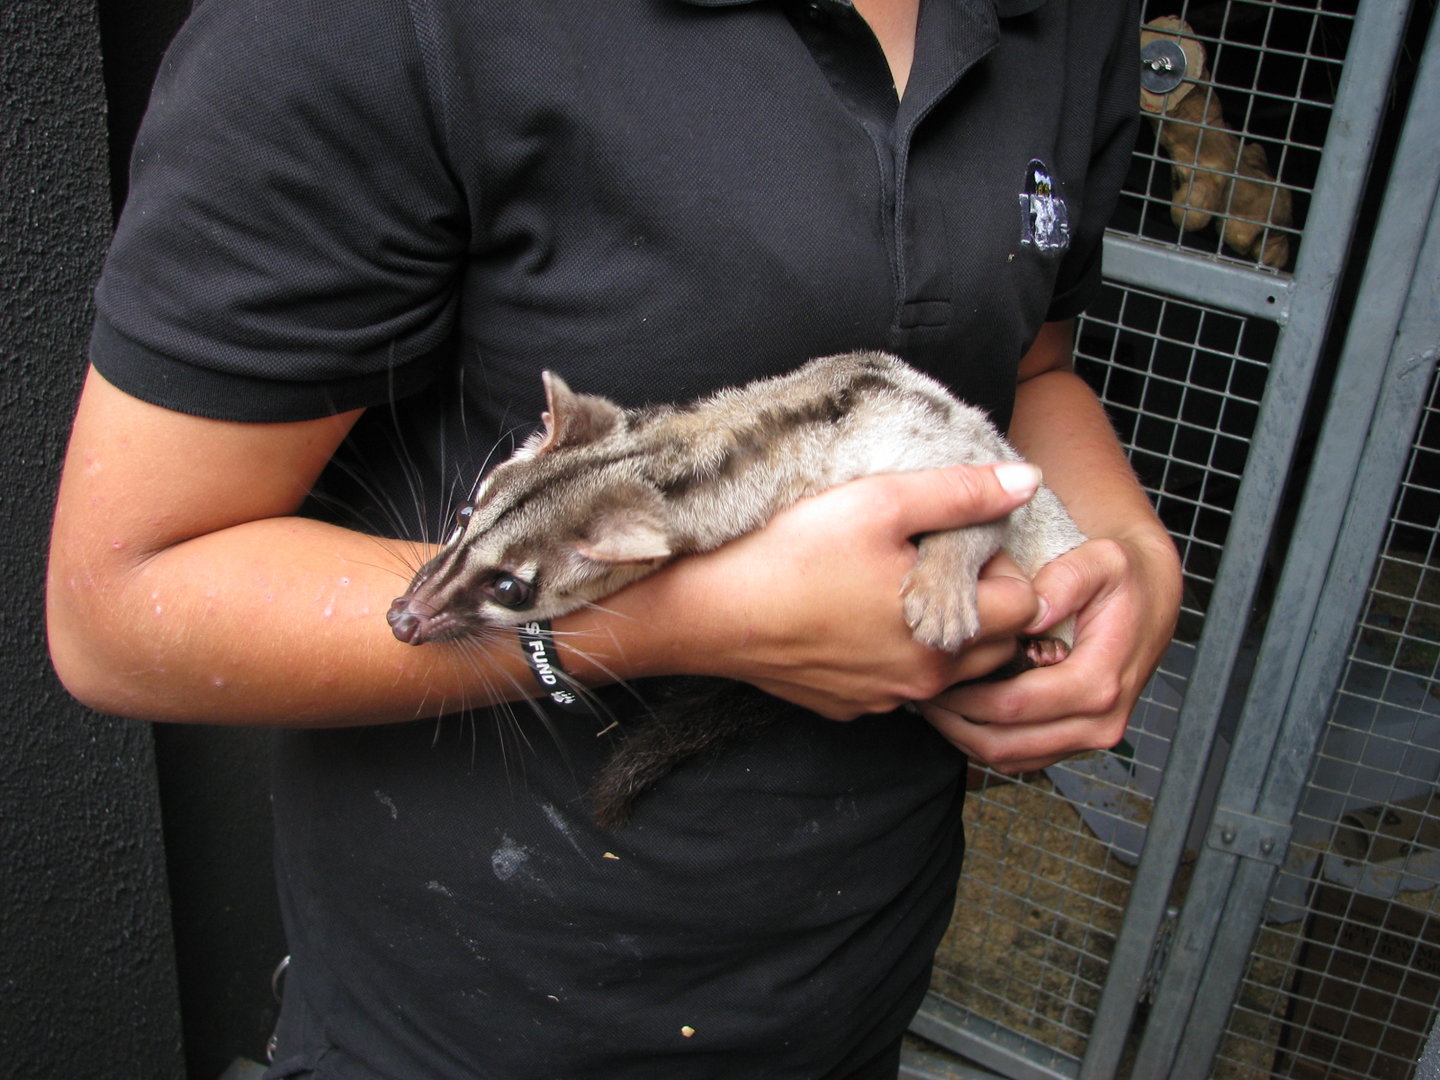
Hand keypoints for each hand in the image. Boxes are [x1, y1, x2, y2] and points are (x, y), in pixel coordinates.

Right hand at [615, 463, 1047, 719]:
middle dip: (978, 599)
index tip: (955, 537)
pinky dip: (889, 651)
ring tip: (891, 583)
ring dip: (936, 628)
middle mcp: (923, 681)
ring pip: (943, 665)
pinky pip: (892, 680)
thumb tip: (1028, 483)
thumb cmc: (791, 553)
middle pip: (992, 641)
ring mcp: (882, 699)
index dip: (999, 562)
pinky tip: (850, 614)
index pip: (1024, 603)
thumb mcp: (882, 502)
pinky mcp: (844, 705)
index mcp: (946, 635)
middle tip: (928, 555)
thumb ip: (962, 494)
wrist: (705, 612)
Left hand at [918, 532, 1180, 771]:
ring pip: (1011, 758)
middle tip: (921, 694)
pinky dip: (986, 742)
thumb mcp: (1101, 561)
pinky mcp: (1078, 739)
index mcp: (1098, 682)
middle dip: (955, 723)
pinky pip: (1023, 757)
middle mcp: (1099, 721)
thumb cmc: (1122, 578)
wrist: (1150, 597)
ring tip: (934, 704)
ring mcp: (1090, 736)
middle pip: (1006, 743)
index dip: (964, 698)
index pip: (1014, 707)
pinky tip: (961, 713)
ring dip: (965, 737)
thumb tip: (1032, 610)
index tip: (931, 677)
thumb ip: (1066, 581)